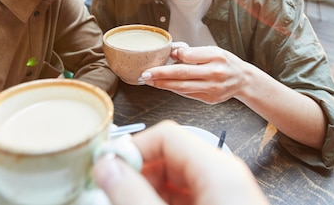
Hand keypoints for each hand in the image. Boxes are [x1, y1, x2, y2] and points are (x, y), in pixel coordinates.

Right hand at [92, 120, 268, 204]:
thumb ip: (133, 196)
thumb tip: (107, 169)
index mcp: (218, 171)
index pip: (166, 136)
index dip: (133, 150)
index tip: (107, 170)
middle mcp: (225, 177)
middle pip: (170, 156)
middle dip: (138, 175)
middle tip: (114, 195)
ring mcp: (226, 195)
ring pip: (176, 179)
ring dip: (148, 192)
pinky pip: (187, 198)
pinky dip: (164, 204)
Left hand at [142, 45, 249, 103]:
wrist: (243, 80)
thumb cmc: (226, 62)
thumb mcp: (213, 50)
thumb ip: (193, 52)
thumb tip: (173, 53)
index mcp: (215, 57)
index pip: (189, 56)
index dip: (174, 56)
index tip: (161, 56)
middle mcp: (214, 74)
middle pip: (182, 74)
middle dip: (161, 74)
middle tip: (145, 74)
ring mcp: (212, 89)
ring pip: (182, 87)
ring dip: (163, 84)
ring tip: (149, 81)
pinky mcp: (209, 99)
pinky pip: (187, 94)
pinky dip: (174, 89)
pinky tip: (164, 85)